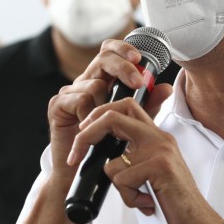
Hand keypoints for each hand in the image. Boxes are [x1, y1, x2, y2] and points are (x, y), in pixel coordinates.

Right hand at [47, 39, 168, 181]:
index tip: (140, 58)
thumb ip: (148, 104)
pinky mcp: (57, 105)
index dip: (123, 49)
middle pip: (103, 58)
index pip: (111, 52)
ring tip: (105, 125)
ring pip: (94, 83)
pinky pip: (78, 99)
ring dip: (106, 103)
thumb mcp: (134, 122)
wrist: (83, 174)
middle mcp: (85, 82)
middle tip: (137, 82)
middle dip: (123, 67)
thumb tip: (166, 88)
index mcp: (103, 81)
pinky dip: (88, 113)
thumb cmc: (107, 147)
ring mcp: (70, 92)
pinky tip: (89, 127)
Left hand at [71, 92, 219, 223]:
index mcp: (156, 137)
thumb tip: (98, 154)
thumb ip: (132, 159)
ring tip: (141, 198)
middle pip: (112, 116)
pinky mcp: (159, 166)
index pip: (124, 107)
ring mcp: (160, 150)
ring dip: (120, 189)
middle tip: (75, 156)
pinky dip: (130, 199)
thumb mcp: (149, 174)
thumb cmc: (172, 205)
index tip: (82, 135)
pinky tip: (148, 204)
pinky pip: (122, 180)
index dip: (98, 116)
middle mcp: (159, 138)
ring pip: (112, 163)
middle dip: (86, 135)